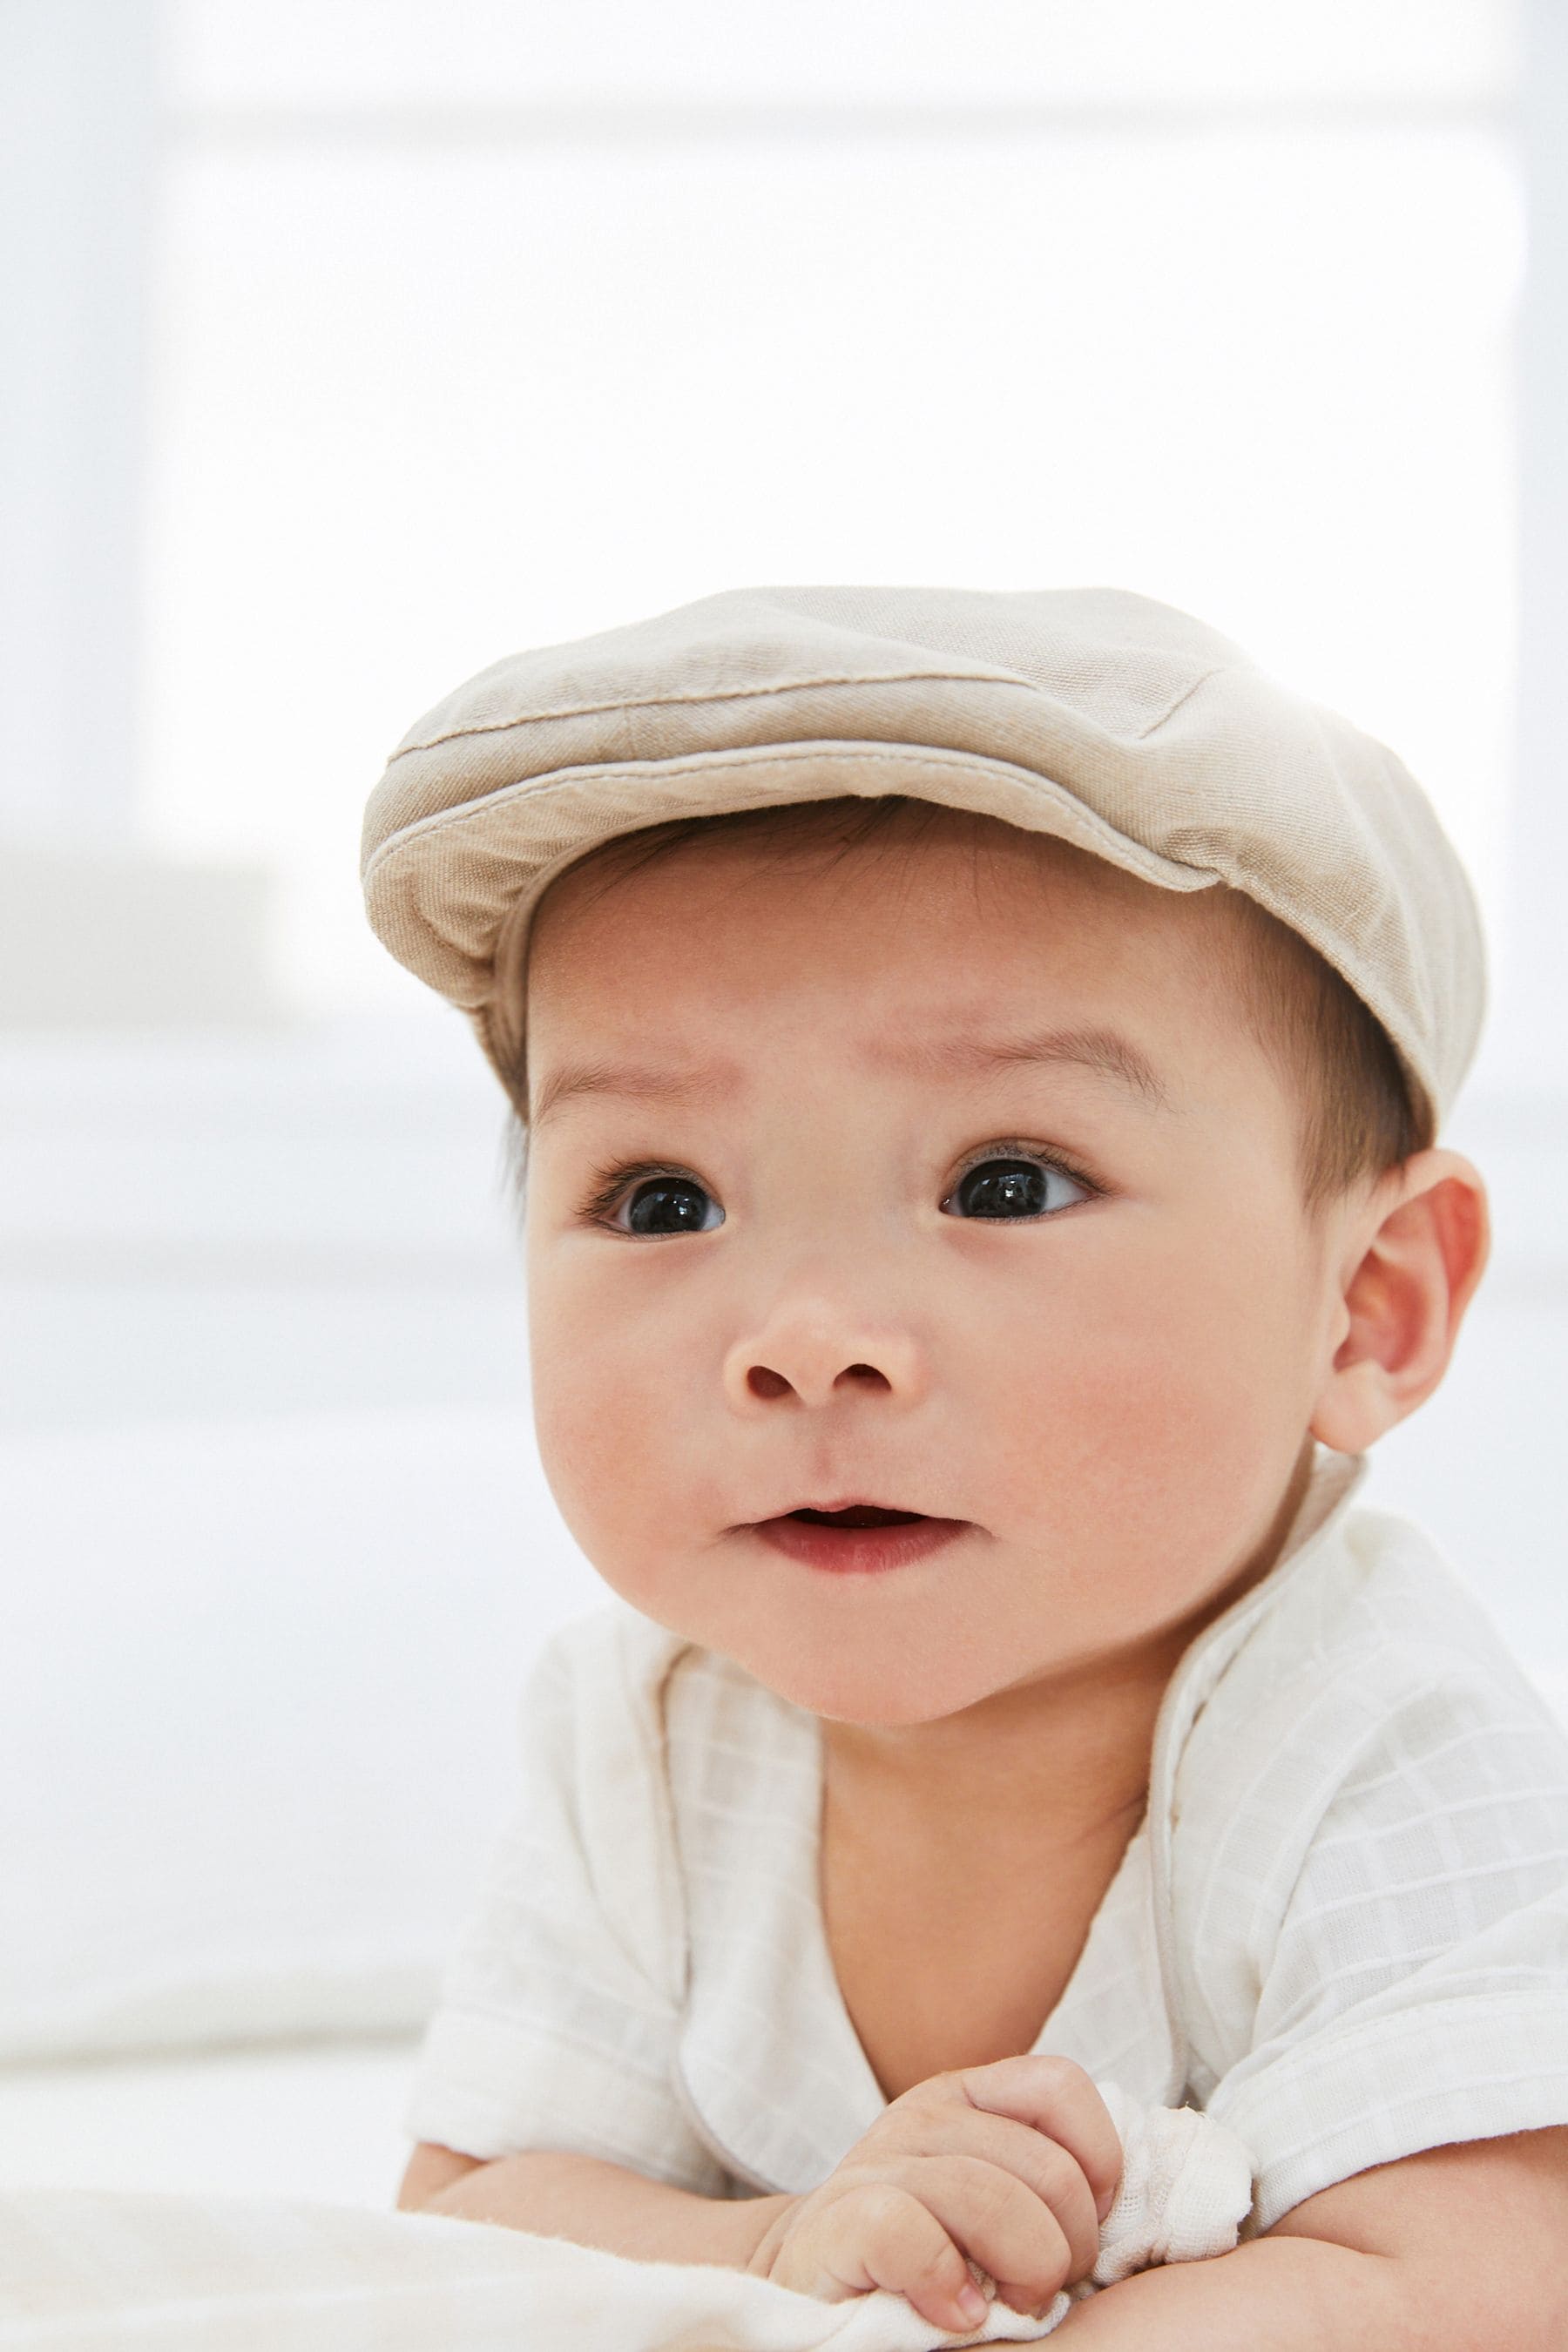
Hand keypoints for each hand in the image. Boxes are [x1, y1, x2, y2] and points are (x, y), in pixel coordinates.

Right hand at [745, 2054, 1122, 2331]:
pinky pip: (912, 2233)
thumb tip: (1136, 2200)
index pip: (1062, 2087)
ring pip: (990, 2199)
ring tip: (1002, 2311)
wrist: (815, 2284)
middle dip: (1067, 2248)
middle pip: (1047, 2168)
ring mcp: (876, 2165)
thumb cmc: (929, 2252)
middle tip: (1041, 2291)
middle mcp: (923, 2117)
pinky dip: (945, 2284)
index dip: (1098, 2165)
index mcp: (967, 2096)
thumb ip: (1045, 2173)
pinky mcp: (838, 2223)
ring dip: (1019, 2274)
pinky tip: (954, 2315)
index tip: (1085, 2226)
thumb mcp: (992, 2193)